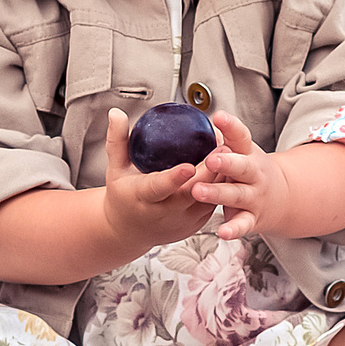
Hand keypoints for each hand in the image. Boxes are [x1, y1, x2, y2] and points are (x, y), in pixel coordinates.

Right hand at [101, 108, 215, 248]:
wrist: (128, 232)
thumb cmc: (123, 196)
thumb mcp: (115, 169)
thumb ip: (117, 141)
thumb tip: (116, 113)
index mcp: (142, 198)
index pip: (159, 188)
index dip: (175, 178)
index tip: (189, 166)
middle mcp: (163, 213)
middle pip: (190, 194)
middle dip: (209, 173)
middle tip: (222, 148)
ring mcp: (181, 222)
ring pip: (206, 200)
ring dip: (219, 177)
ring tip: (229, 152)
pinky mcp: (194, 225)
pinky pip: (211, 205)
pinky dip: (220, 186)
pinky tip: (227, 167)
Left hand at [187, 114, 295, 240]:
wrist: (283, 197)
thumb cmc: (250, 170)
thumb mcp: (242, 151)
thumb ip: (223, 137)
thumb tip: (198, 119)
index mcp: (248, 153)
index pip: (241, 136)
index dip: (230, 126)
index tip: (218, 117)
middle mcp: (254, 174)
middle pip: (241, 166)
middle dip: (227, 163)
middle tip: (211, 159)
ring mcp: (254, 196)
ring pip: (236, 195)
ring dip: (218, 194)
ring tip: (198, 191)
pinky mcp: (252, 218)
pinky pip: (243, 225)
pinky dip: (233, 229)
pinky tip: (222, 232)